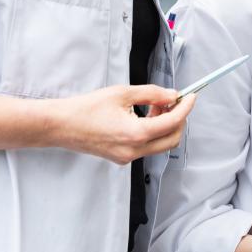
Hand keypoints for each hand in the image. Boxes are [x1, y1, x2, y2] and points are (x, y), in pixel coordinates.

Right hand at [45, 84, 195, 163]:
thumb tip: (172, 95)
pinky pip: (146, 147)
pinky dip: (153, 132)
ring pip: (160, 144)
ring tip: (156, 105)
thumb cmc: (86, 108)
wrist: (61, 126)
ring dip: (165, 125)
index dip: (185, 108)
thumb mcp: (123, 93)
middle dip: (178, 119)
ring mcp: (127, 157)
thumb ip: (152, 94)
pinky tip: (145, 116)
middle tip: (173, 100)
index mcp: (135, 134)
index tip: (191, 96)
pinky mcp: (121, 158)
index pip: (172, 123)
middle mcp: (134, 151)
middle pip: (172, 139)